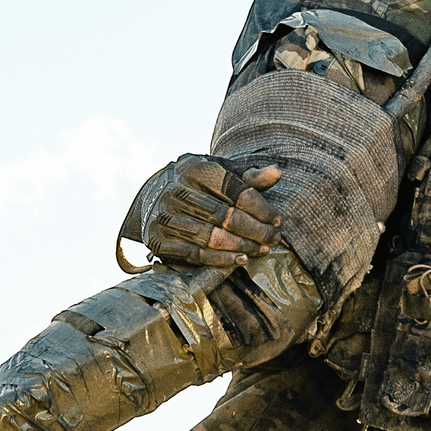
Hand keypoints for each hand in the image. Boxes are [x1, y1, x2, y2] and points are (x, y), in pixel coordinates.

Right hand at [138, 155, 283, 267]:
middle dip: (257, 230)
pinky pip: (196, 254)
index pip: (237, 192)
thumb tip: (277, 173)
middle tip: (274, 238)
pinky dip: (221, 259)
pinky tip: (241, 259)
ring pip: (213, 237)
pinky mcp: (159, 239)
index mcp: (195, 170)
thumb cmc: (198, 185)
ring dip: (243, 247)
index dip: (262, 209)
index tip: (277, 220)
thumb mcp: (221, 173)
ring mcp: (166, 216)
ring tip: (262, 250)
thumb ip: (249, 176)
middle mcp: (177, 192)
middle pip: (227, 217)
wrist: (153, 197)